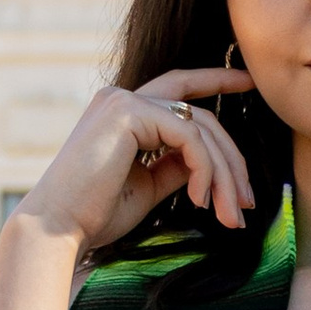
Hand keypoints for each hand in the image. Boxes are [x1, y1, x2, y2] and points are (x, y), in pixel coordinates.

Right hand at [10, 68, 256, 259]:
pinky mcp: (127, 111)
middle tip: (248, 203)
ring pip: (202, 129)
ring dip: (224, 175)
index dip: (217, 81)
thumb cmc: (95, 215)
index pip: (180, 88)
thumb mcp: (148, 186)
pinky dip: (204, 170)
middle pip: (202, 116)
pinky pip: (189, 137)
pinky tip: (198, 200)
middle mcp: (122, 97)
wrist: (58, 228)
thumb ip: (176, 165)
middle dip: (231, 162)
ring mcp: (123, 100)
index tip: (251, 84)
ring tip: (230, 215)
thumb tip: (209, 162)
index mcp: (123, 112)